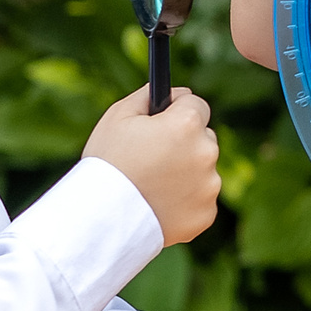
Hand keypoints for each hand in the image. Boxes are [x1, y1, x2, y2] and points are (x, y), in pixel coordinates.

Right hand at [83, 86, 222, 243]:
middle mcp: (206, 152)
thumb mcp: (117, 117)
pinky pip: (200, 200)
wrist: (101, 219)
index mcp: (187, 124)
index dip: (178, 110)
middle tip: (153, 157)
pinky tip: (159, 204)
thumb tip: (169, 91)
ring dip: (186, 173)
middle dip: (184, 143)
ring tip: (152, 184)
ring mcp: (209, 186)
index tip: (164, 120)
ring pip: (203, 170)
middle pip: (203, 137)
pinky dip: (185, 201)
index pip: (197, 104)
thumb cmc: (107, 162)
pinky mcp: (206, 214)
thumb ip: (148, 96)